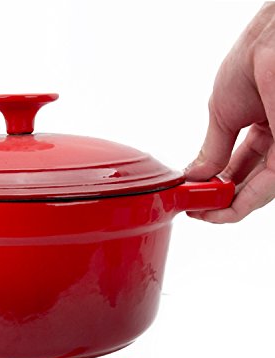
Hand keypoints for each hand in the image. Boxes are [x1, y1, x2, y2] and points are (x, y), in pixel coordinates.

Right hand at [185, 2, 274, 222]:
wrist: (272, 42)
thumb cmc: (253, 59)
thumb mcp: (221, 113)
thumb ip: (211, 149)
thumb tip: (195, 176)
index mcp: (260, 122)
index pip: (236, 162)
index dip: (214, 181)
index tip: (194, 195)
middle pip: (247, 178)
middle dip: (220, 197)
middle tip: (197, 209)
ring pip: (258, 188)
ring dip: (228, 205)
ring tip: (203, 212)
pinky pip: (268, 186)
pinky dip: (242, 202)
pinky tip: (221, 209)